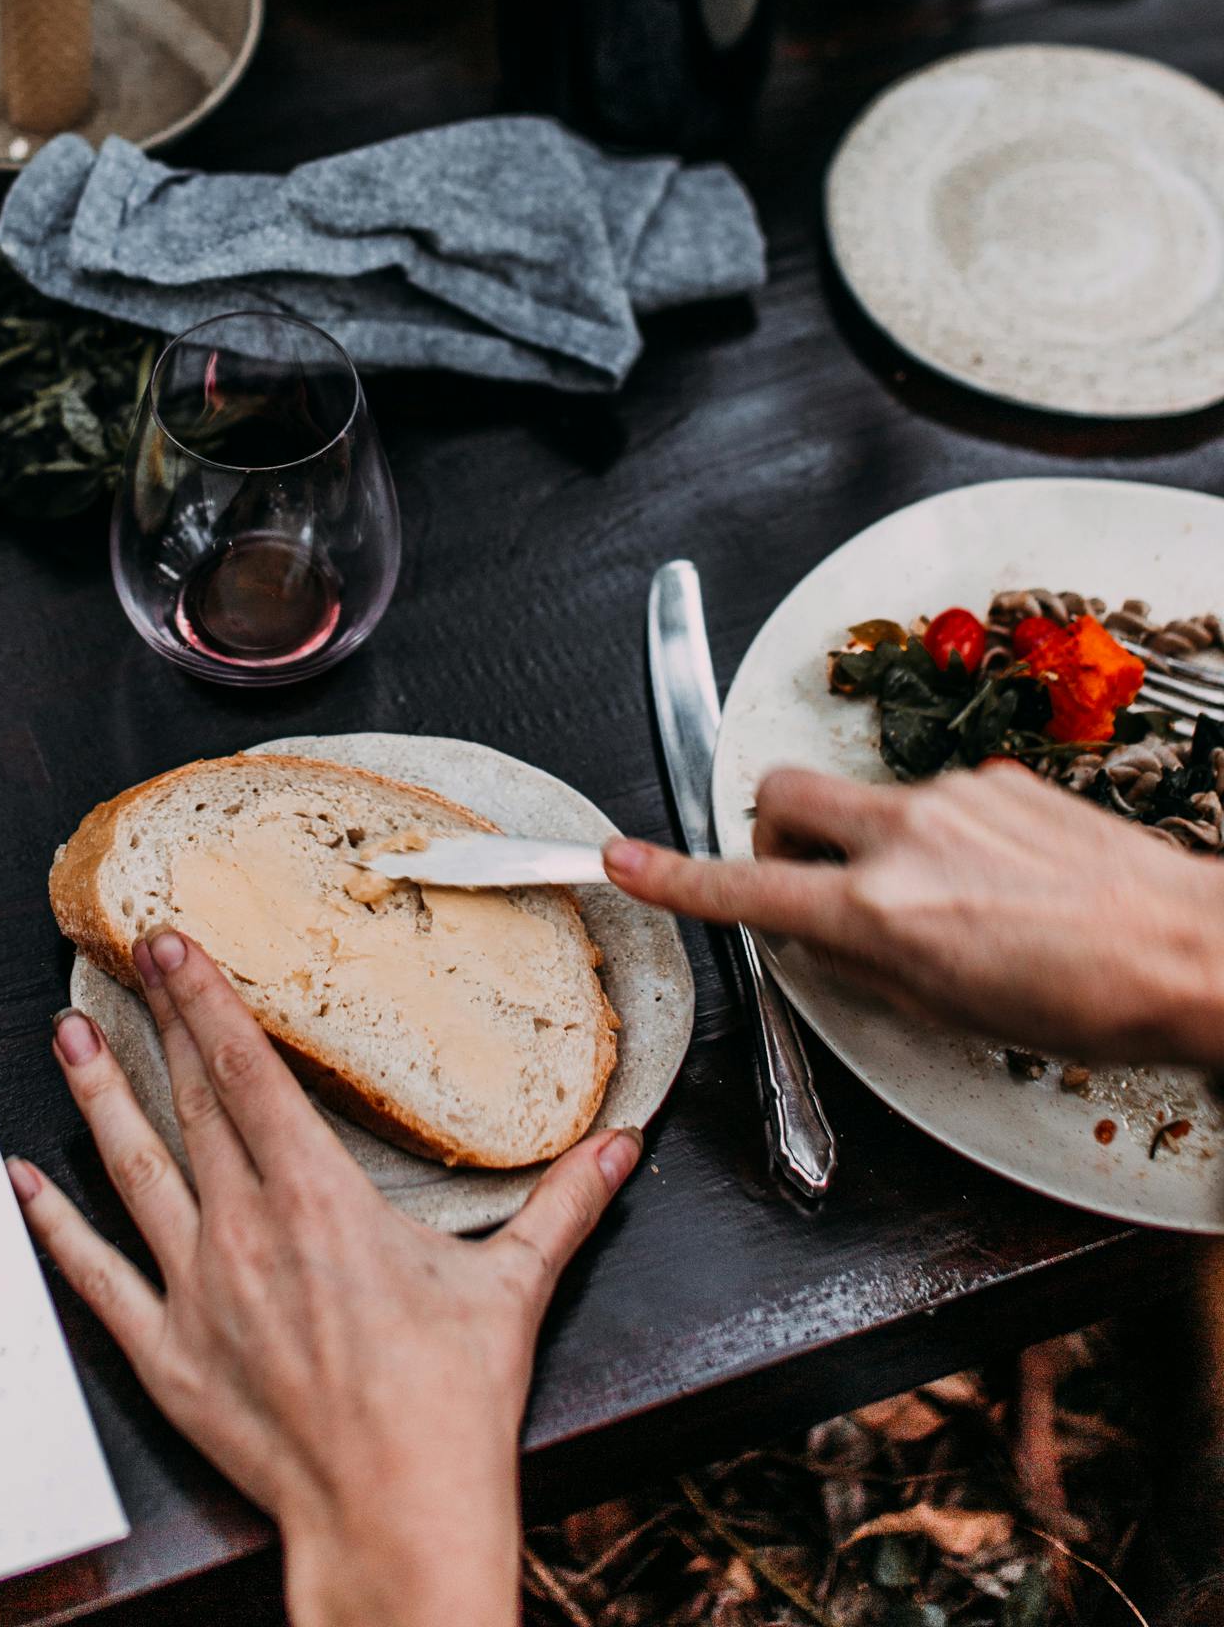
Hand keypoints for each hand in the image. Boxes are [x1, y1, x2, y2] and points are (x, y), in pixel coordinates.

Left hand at [7, 929, 639, 1626]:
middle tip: (129, 954)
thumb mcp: (513, 1287)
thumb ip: (563, 1204)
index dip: (208, 999)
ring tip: (68, 1033)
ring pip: (134, 1171)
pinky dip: (55, 1226)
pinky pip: (97, 1278)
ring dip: (98, 1096)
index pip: (249, 1072)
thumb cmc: (451, 1407)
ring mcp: (197, 1291)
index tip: (177, 942)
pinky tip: (22, 1182)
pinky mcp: (168, 1354)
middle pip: (191, 1103)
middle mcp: (246, 1230)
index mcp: (320, 1198)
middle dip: (161, 1021)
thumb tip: (622, 1143)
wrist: (396, 1517)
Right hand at [604, 761, 1223, 1066]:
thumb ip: (863, 965)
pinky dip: (935, 837)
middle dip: (768, 825)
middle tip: (800, 872)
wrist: (1189, 950)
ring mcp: (951, 797)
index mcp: (880, 908)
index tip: (623, 859)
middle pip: (781, 793)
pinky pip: (931, 800)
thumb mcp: (948, 1011)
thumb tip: (818, 939)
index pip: (746, 887)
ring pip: (862, 802)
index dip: (672, 877)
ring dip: (868, 843)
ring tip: (941, 906)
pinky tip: (992, 884)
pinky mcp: (995, 779)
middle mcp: (904, 837)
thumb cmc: (1085, 1001)